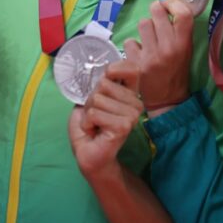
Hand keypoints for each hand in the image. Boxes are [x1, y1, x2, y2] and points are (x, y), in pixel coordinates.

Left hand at [68, 60, 143, 181]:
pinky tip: (93, 131)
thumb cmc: (90, 126)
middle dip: (91, 100)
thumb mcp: (93, 98)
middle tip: (95, 115)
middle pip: (104, 83)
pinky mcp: (123, 126)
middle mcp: (135, 103)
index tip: (105, 79)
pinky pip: (94, 113)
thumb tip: (104, 72)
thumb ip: (100, 83)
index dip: (115, 68)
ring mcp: (131, 116)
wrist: (88, 153)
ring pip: (97, 99)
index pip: (132, 68)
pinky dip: (86, 123)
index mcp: (130, 93)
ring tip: (94, 124)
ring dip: (88, 113)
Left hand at [124, 0, 194, 116]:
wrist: (166, 99)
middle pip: (157, 11)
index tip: (168, 3)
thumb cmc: (177, 71)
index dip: (174, 2)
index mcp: (184, 45)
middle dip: (156, 12)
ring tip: (149, 40)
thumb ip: (180, 30)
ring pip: (142, 23)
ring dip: (145, 29)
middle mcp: (168, 49)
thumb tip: (168, 3)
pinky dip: (133, 47)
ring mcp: (150, 56)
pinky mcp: (135, 63)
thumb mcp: (186, 51)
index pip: (183, 14)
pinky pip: (130, 42)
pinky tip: (139, 55)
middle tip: (157, 20)